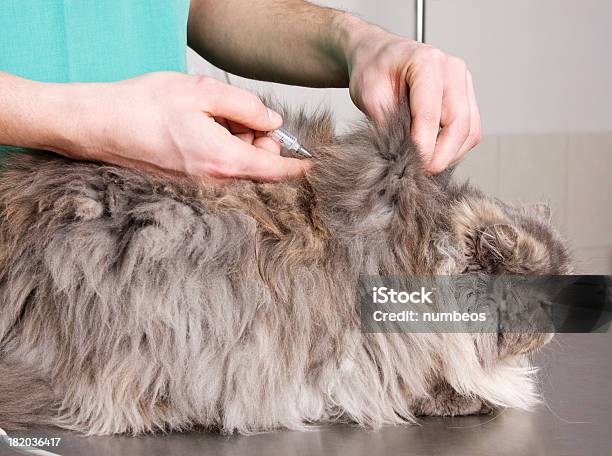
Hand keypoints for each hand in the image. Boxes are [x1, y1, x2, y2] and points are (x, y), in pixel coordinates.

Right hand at [51, 72, 307, 180]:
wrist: (99, 125)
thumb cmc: (144, 106)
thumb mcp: (202, 92)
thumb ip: (247, 107)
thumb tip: (273, 120)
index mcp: (224, 161)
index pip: (277, 172)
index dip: (299, 166)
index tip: (314, 163)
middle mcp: (215, 182)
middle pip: (259, 168)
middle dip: (261, 142)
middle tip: (238, 115)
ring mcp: (199, 187)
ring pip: (238, 168)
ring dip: (238, 144)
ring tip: (211, 119)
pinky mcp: (186, 185)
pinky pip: (218, 171)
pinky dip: (221, 152)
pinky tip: (199, 131)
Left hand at [341, 16, 480, 173]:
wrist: (378, 55)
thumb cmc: (373, 69)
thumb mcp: (368, 94)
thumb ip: (385, 123)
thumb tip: (400, 156)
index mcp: (427, 63)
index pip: (430, 114)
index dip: (423, 146)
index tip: (412, 167)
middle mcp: (452, 71)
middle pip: (460, 124)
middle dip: (442, 156)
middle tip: (421, 174)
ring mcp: (463, 84)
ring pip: (470, 131)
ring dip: (451, 155)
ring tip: (425, 167)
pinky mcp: (466, 98)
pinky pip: (470, 131)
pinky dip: (456, 149)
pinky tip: (435, 155)